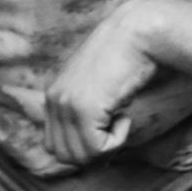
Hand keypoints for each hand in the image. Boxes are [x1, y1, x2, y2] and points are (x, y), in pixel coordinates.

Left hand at [41, 0, 162, 165]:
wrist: (138, 33)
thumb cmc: (126, 57)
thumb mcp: (95, 86)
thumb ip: (85, 111)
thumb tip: (93, 150)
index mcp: (53, 96)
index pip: (54, 145)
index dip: (81, 148)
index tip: (105, 131)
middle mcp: (54, 101)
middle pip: (63, 156)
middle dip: (92, 152)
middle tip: (114, 129)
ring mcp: (67, 105)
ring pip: (80, 156)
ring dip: (105, 147)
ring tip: (120, 118)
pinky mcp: (84, 109)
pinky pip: (97, 148)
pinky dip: (116, 140)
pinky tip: (125, 115)